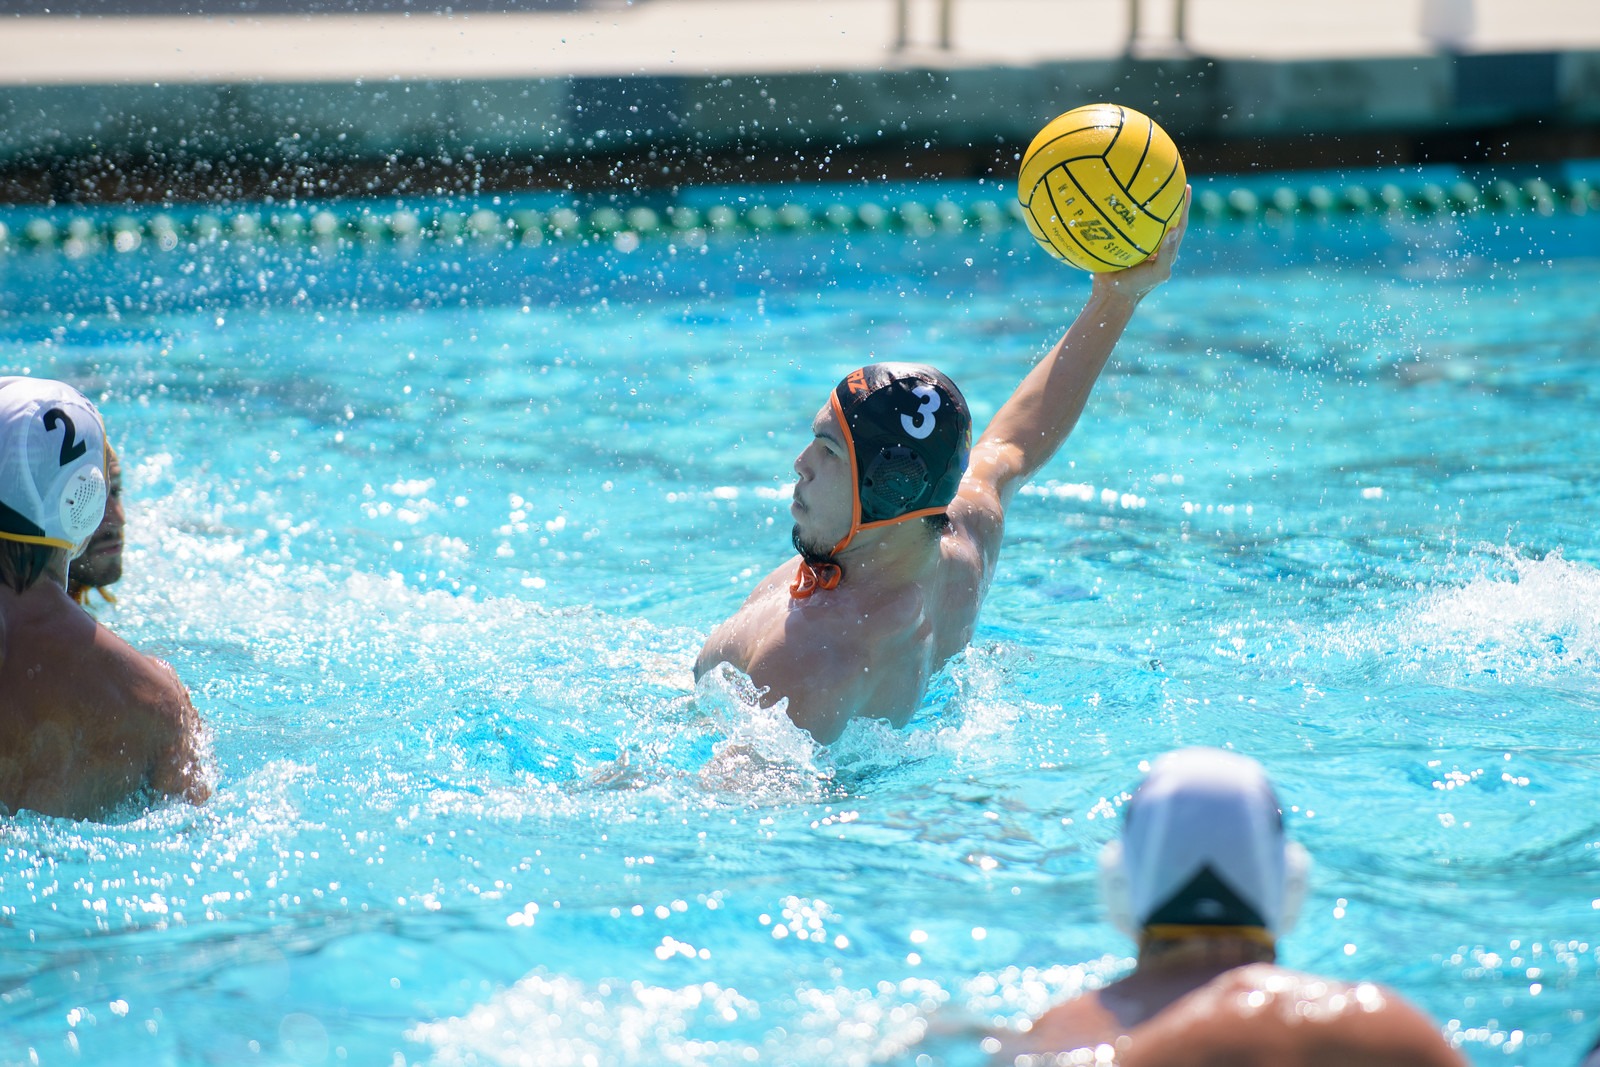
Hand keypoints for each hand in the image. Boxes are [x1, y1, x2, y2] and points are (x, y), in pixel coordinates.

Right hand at [1093, 184, 1190, 302]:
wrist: (1112, 295)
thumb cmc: (1138, 286)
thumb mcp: (1158, 271)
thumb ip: (1167, 253)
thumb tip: (1175, 229)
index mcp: (1166, 249)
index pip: (1179, 223)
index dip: (1184, 206)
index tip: (1186, 187)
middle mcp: (1153, 244)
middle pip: (1163, 217)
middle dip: (1166, 200)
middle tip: (1167, 180)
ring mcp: (1136, 244)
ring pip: (1143, 220)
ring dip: (1143, 204)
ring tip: (1142, 186)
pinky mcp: (1120, 244)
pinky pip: (1123, 226)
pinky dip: (1122, 214)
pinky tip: (1116, 201)